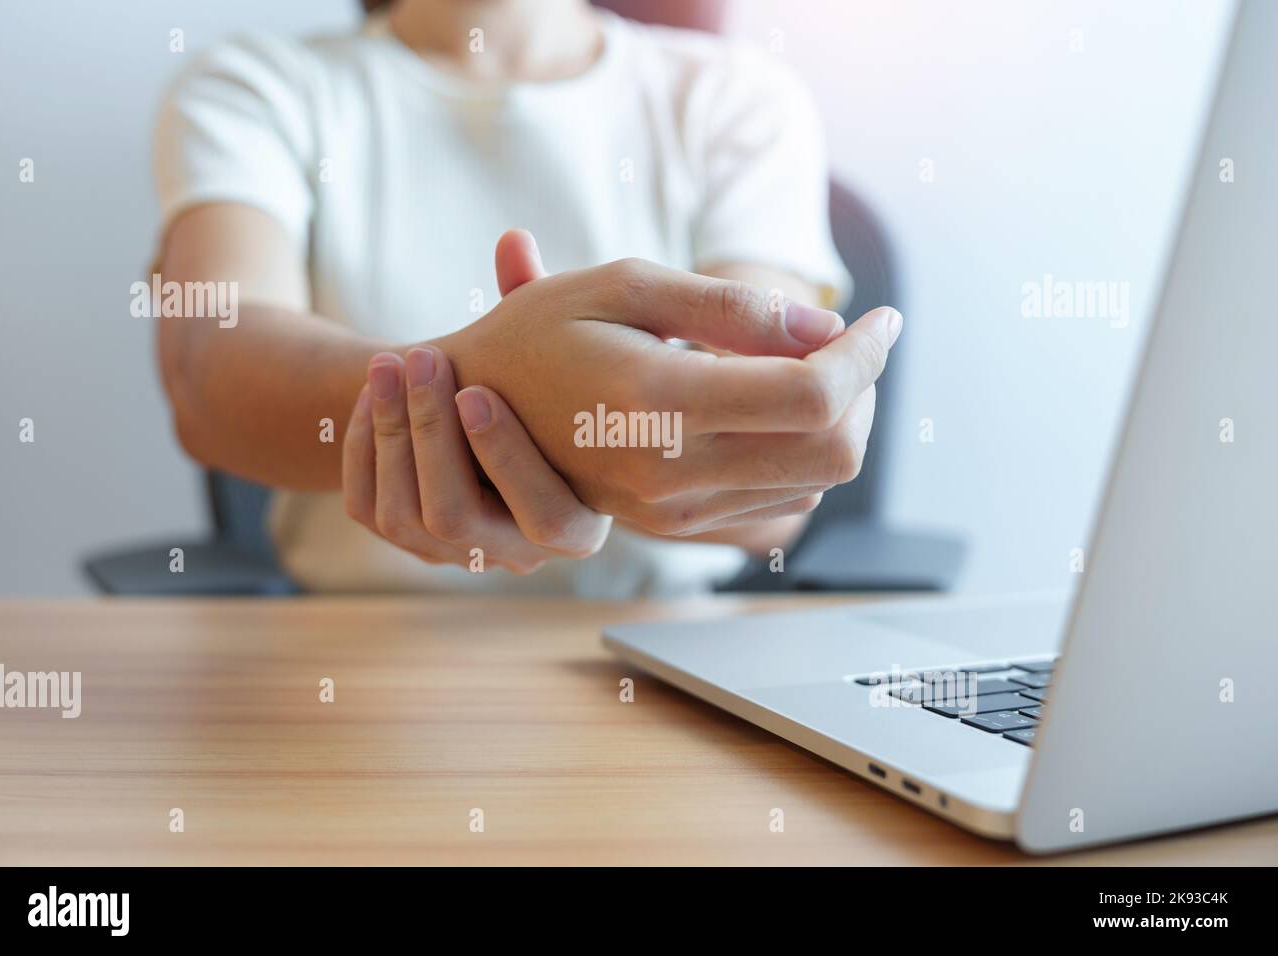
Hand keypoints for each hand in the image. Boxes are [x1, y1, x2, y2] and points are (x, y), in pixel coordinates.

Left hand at [341, 238, 611, 573]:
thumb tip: (512, 240)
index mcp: (577, 525)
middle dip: (430, 436)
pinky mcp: (410, 540)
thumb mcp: (550, 343)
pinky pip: (370, 510)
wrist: (498, 421)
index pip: (545, 514)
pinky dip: (364, 452)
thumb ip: (536, 299)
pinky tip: (374, 396)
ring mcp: (458, 552)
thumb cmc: (542, 382)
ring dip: (393, 437)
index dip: (505, 457)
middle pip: (456, 517)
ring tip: (389, 366)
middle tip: (420, 360)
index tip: (475, 390)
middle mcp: (517, 553)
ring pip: (406, 518)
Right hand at [433, 231, 901, 536]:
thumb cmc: (545, 329)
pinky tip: (773, 408)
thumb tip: (825, 327)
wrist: (477, 406)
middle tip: (848, 343)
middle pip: (834, 451)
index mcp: (659, 402)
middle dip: (864, 390)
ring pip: (816, 481)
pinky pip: (779, 500)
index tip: (882, 317)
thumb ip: (731, 306)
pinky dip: (802, 452)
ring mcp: (673, 510)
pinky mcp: (676, 524)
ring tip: (806, 365)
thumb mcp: (625, 284)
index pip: (813, 394)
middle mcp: (670, 472)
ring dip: (838, 421)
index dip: (867, 353)